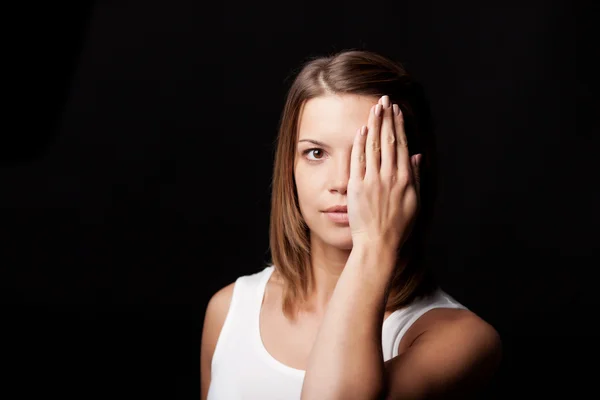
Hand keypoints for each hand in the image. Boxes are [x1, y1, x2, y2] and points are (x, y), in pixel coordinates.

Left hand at [347, 95, 421, 249]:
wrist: (378, 243)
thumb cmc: (398, 227)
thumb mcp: (414, 201)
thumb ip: (415, 177)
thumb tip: (417, 156)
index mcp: (406, 179)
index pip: (402, 145)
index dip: (399, 125)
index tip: (396, 111)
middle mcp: (390, 176)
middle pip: (388, 140)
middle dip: (387, 118)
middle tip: (385, 100)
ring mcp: (373, 180)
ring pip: (374, 146)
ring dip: (375, 124)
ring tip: (375, 108)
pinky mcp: (357, 186)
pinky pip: (358, 160)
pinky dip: (361, 143)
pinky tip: (362, 129)